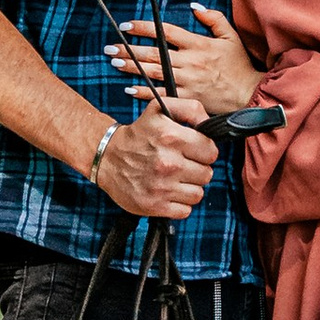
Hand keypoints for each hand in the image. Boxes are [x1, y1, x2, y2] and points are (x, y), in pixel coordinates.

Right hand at [91, 94, 218, 224]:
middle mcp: (167, 163)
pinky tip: (168, 191)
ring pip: (198, 194)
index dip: (204, 151)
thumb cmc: (137, 134)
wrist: (108, 157)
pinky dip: (179, 204)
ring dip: (189, 187)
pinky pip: (185, 210)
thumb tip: (208, 123)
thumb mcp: (159, 109)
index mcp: (171, 137)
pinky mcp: (154, 205)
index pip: (211, 151)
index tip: (193, 151)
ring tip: (175, 178)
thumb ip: (190, 109)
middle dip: (197, 169)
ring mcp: (161, 187)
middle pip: (207, 174)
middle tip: (182, 164)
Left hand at [106, 4, 261, 117]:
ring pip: (154, 72)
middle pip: (154, 53)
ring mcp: (187, 80)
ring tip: (114, 63)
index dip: (145, 28)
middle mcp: (190, 61)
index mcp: (198, 44)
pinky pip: (162, 94)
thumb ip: (213, 18)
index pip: (166, 32)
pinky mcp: (188, 97)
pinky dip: (145, 92)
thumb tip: (194, 7)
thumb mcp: (230, 36)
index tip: (127, 26)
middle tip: (110, 47)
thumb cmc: (240, 65)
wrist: (249, 94)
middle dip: (130, 49)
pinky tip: (129, 88)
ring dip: (132, 68)